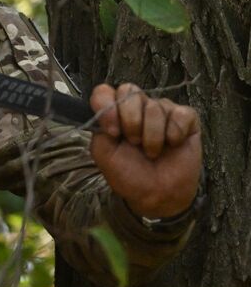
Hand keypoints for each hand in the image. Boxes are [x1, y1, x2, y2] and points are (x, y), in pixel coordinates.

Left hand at [89, 83, 201, 218]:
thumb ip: (99, 129)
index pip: (104, 91)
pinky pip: (181, 113)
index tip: (112, 131)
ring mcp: (163, 110)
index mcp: (115, 113)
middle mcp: (138, 107)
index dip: (106, 105)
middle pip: (130, 91)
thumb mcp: (104, 154)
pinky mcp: (187, 118)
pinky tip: (172, 144)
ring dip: (152, 135)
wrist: (157, 195)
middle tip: (134, 143)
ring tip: (153, 151)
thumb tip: (105, 111)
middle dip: (131, 121)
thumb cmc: (130, 174)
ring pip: (155, 106)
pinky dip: (175, 132)